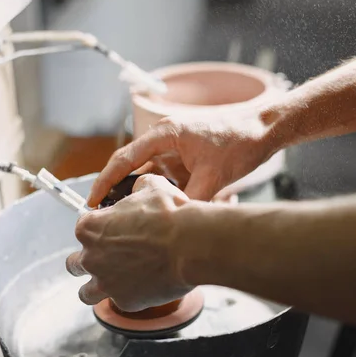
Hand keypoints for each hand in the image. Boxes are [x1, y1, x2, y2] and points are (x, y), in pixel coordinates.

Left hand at [66, 175, 193, 311]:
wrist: (191, 244)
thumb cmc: (171, 215)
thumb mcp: (152, 187)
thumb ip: (138, 188)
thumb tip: (141, 186)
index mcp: (91, 228)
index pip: (83, 228)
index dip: (99, 228)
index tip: (113, 230)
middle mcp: (91, 257)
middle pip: (75, 263)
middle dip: (91, 260)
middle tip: (111, 257)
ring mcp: (106, 282)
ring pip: (86, 293)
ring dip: (97, 286)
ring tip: (114, 282)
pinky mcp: (125, 301)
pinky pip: (120, 301)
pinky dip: (129, 295)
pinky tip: (143, 286)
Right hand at [87, 107, 277, 206]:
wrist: (264, 130)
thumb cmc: (240, 141)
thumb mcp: (214, 176)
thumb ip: (191, 201)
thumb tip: (174, 226)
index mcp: (165, 134)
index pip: (125, 158)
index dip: (105, 181)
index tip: (91, 201)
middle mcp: (165, 140)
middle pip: (130, 166)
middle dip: (115, 190)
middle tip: (102, 215)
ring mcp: (174, 150)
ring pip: (146, 174)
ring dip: (136, 193)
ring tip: (123, 218)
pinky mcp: (184, 160)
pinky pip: (163, 178)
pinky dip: (156, 193)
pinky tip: (151, 212)